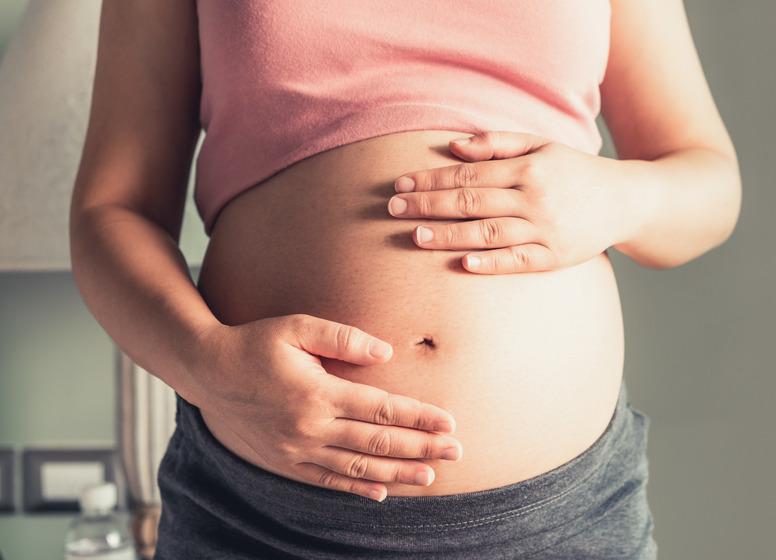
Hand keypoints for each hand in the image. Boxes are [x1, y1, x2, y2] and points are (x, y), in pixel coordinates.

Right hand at [192, 314, 461, 500]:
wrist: (205, 372)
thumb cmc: (254, 343)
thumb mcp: (296, 327)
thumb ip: (342, 337)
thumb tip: (386, 352)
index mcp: (318, 393)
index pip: (382, 410)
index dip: (419, 417)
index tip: (449, 422)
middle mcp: (310, 427)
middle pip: (378, 444)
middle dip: (422, 448)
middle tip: (456, 451)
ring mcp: (296, 450)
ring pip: (357, 469)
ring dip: (398, 475)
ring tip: (431, 476)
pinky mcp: (283, 462)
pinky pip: (325, 481)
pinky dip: (355, 490)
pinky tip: (381, 493)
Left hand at [387, 131, 624, 273]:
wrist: (626, 201)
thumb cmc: (575, 171)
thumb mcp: (542, 145)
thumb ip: (497, 142)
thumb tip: (452, 146)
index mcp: (529, 167)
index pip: (469, 173)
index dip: (431, 179)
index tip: (400, 185)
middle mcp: (535, 198)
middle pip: (471, 202)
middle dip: (428, 206)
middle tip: (393, 210)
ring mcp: (546, 230)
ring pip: (488, 232)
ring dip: (449, 235)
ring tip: (415, 236)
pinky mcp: (555, 258)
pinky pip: (518, 261)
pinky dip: (490, 263)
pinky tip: (463, 264)